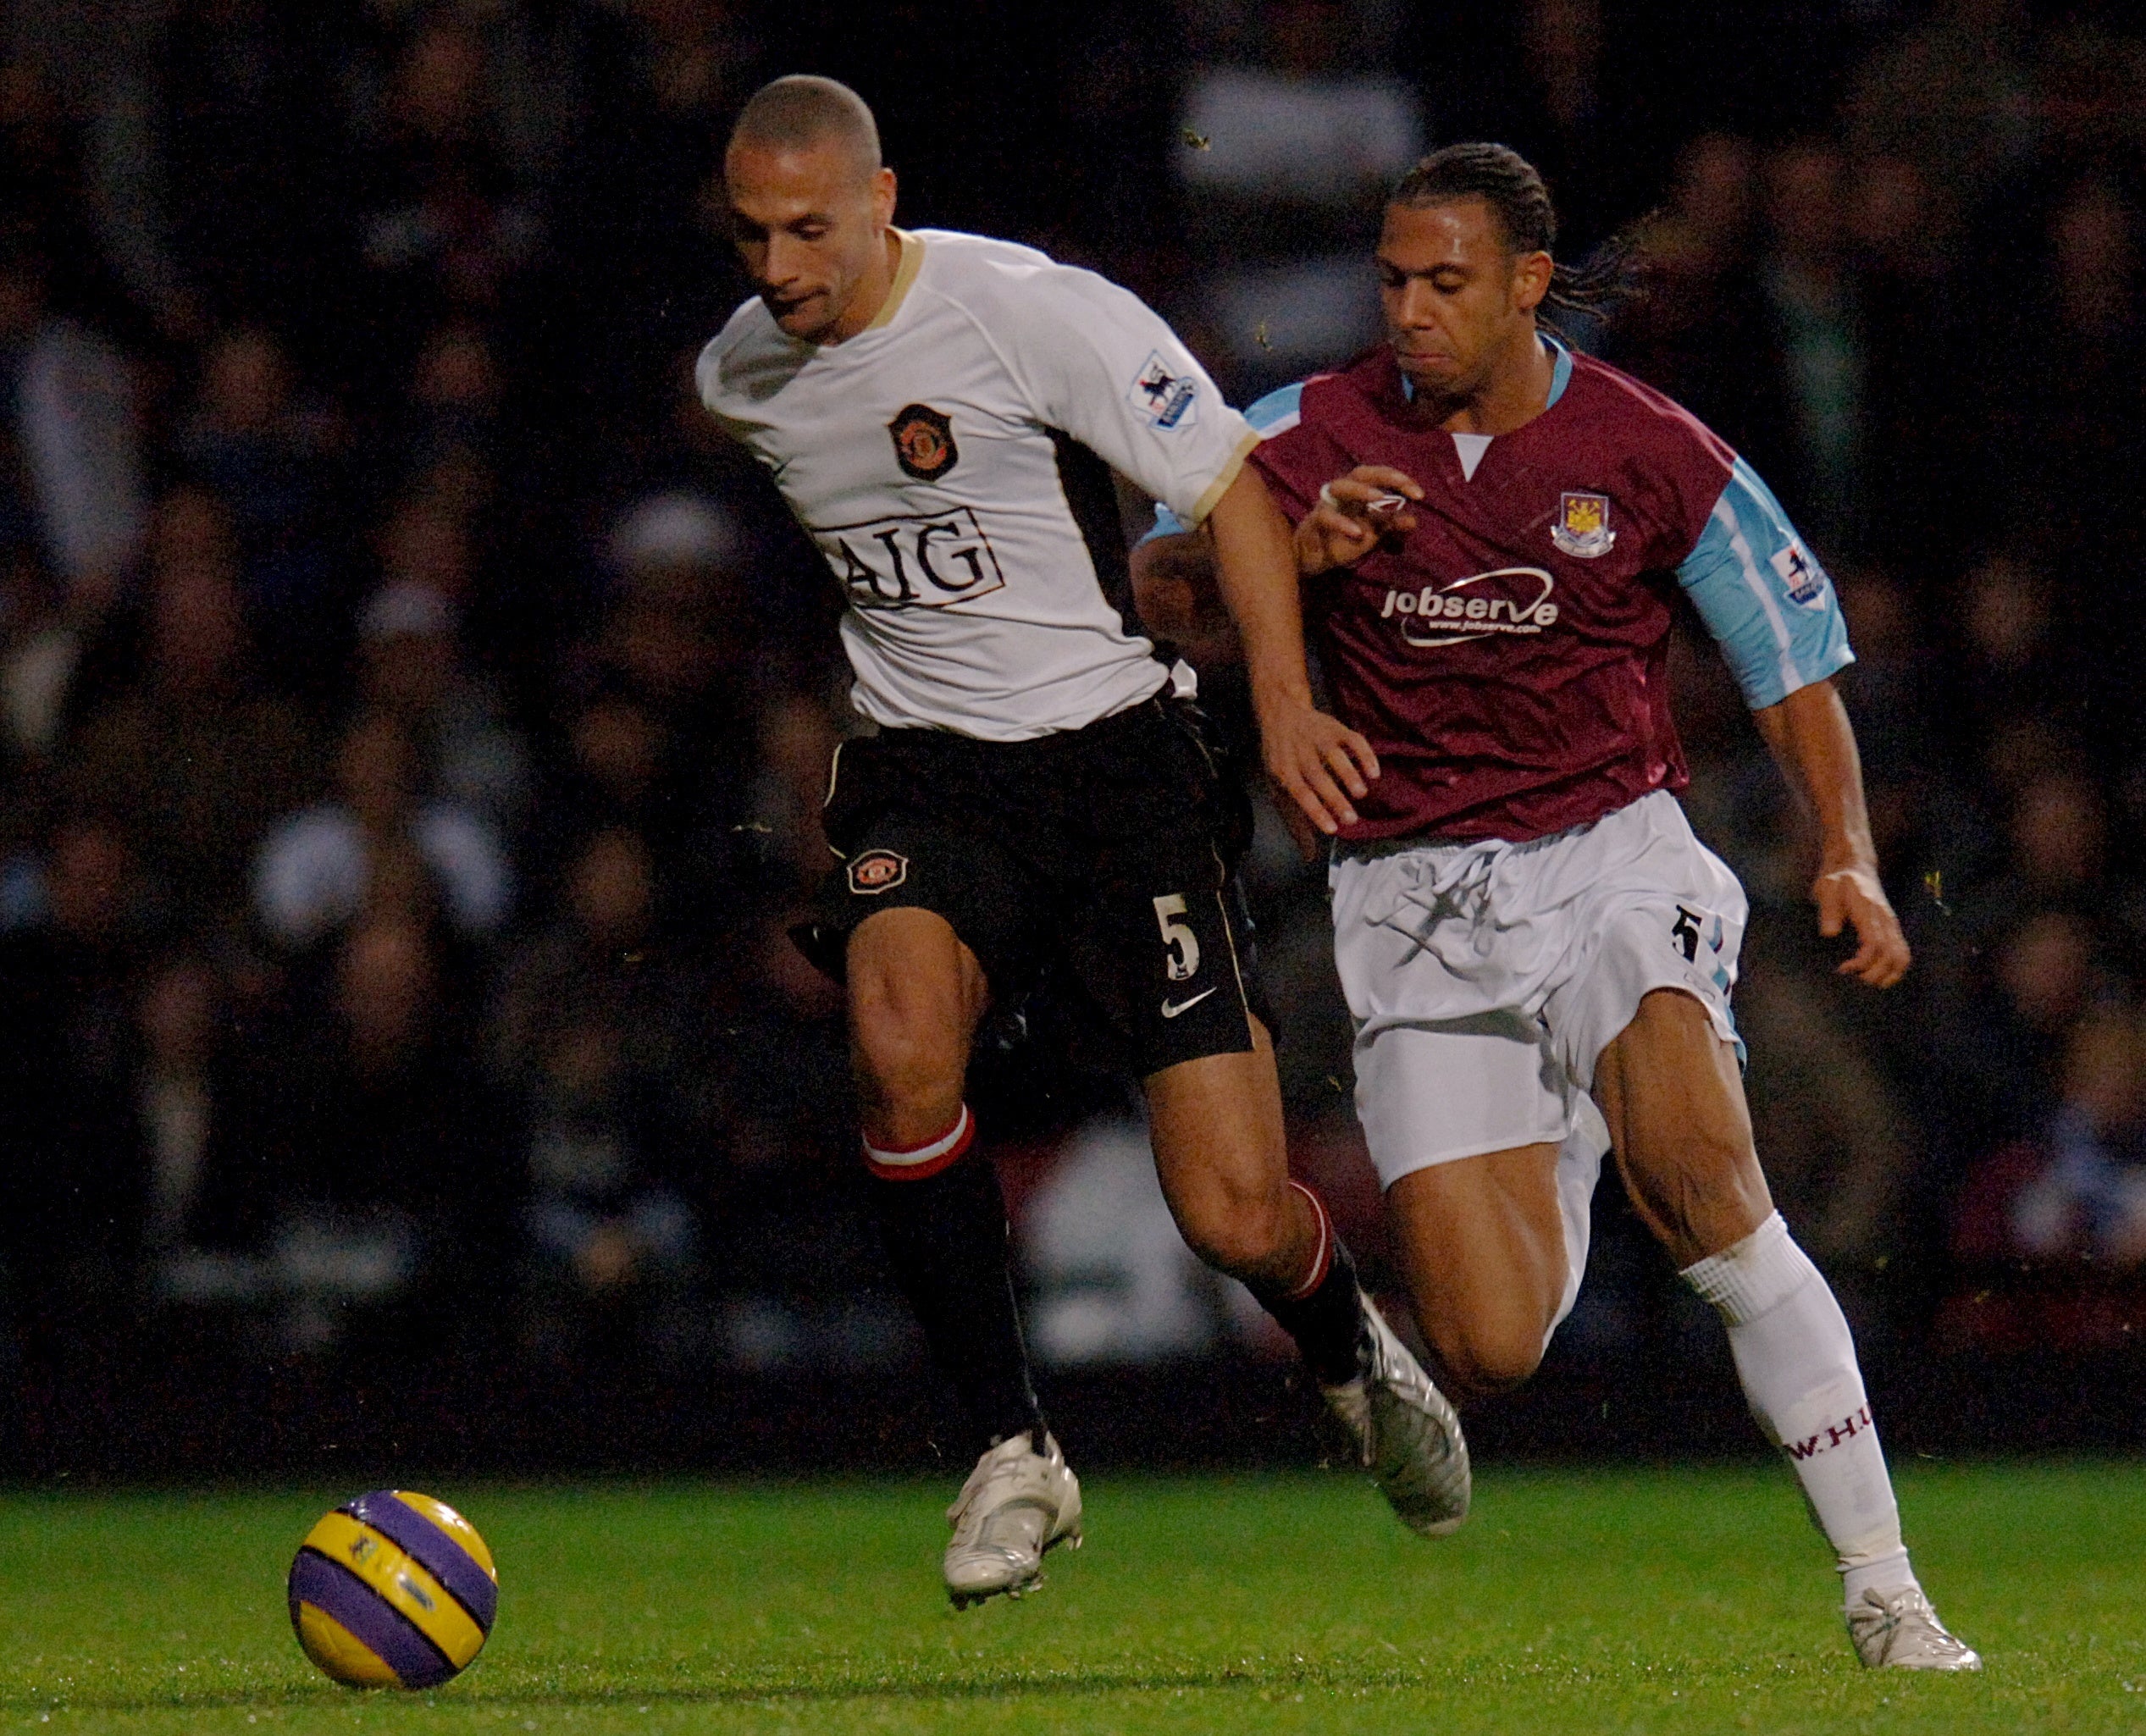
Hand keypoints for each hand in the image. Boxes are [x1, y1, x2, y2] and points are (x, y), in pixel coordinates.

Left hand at [1259, 693, 1379, 854]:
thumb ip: (1295, 822)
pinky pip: (1352, 739)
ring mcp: (1318, 738)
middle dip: (1335, 797)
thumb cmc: (1282, 760)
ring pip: (1334, 755)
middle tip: (1352, 819)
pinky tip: (1374, 772)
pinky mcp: (1336, 728)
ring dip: (1349, 773)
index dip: (1315, 811)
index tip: (1332, 829)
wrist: (1280, 713)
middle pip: (1317, 776)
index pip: (1299, 792)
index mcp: (1283, 770)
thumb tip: (1309, 856)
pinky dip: (1365, 754)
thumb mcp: (1279, 789)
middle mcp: (1300, 753)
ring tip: (1362, 793)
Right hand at [1296, 465, 1423, 575]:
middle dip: (1384, 476)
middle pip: (1361, 473)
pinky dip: (1342, 523)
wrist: (1312, 558)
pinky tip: (1358, 533)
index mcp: (1358, 492)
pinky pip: (1326, 517)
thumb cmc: (1343, 539)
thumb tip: (1413, 520)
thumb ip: (1390, 525)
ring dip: (1360, 490)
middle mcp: (1342, 493)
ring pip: (1340, 487)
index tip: (1419, 494)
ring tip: (1379, 497)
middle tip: (1404, 486)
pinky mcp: (1314, 522)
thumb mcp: (1373, 533)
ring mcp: (1327, 505)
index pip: (1380, 476)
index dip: (1399, 480)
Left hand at [1815, 862, 1910, 987]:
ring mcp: (1891, 924)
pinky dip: (1896, 968)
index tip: (1844, 969)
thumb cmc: (1838, 879)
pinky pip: (1902, 951)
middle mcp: (1885, 919)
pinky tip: (1880, 977)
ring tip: (1867, 983)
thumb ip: (1829, 910)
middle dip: (1875, 974)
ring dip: (1888, 975)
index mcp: (1869, 911)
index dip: (1862, 963)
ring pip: (1902, 956)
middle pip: (1892, 955)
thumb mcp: (1827, 889)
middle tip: (1853, 981)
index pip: (1874, 944)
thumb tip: (1829, 933)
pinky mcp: (1892, 927)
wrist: (1855, 865)